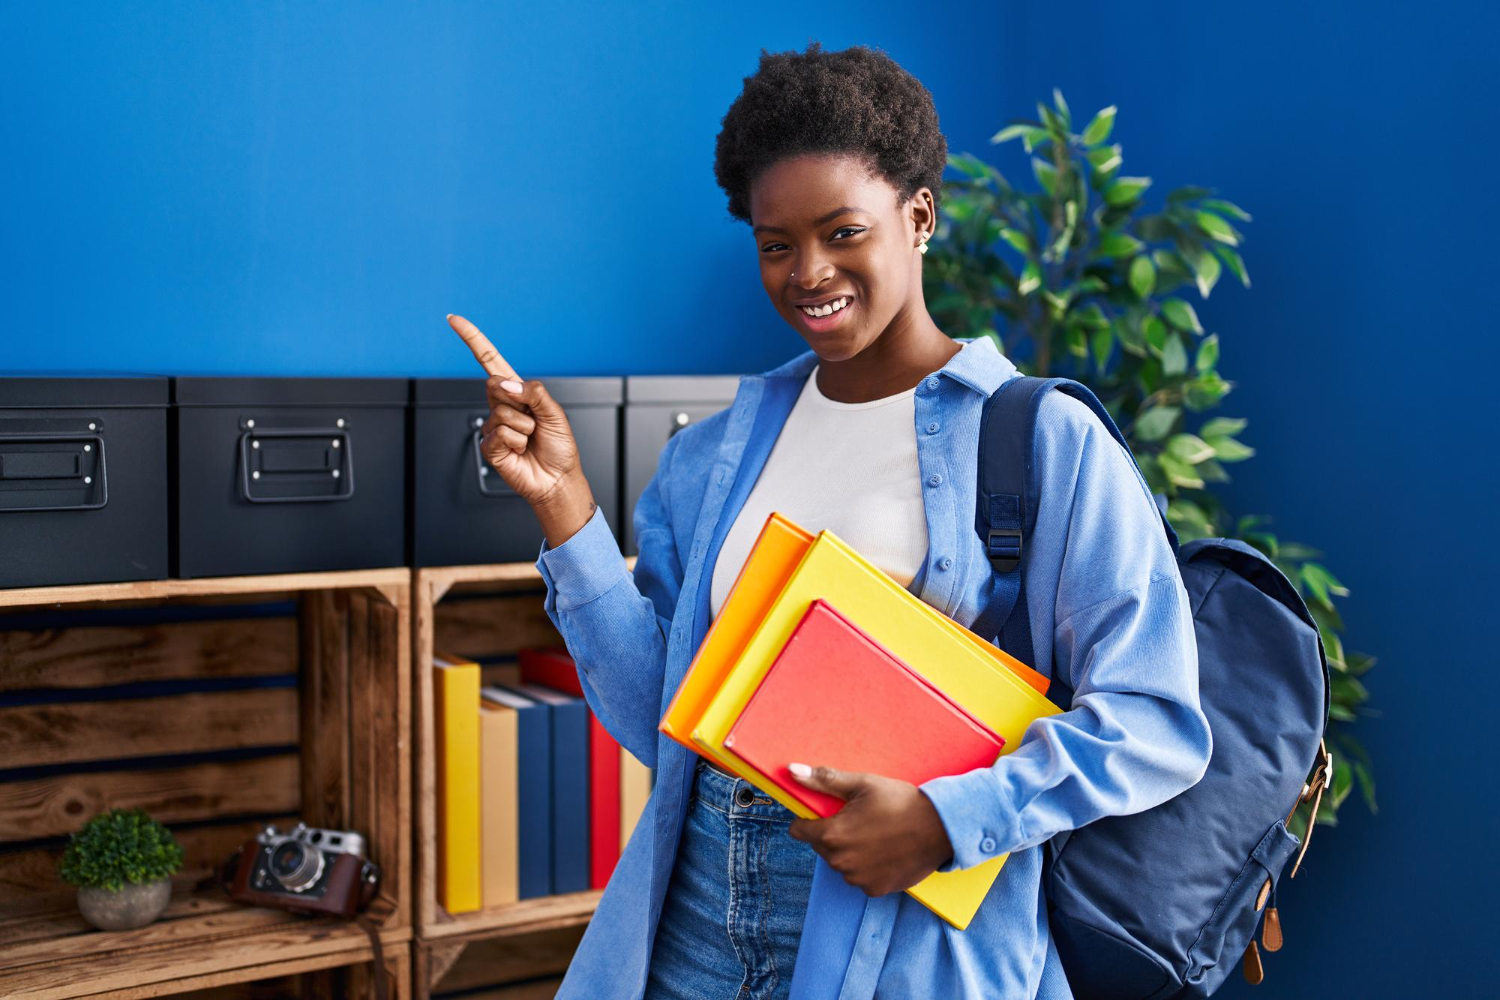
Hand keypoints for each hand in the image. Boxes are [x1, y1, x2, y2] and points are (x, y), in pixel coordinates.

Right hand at [447, 313, 595, 541]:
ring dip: (524, 427)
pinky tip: (520, 449)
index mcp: (518, 392)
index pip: (490, 360)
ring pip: (502, 412)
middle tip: (533, 421)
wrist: (557, 479)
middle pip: (496, 385)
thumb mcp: (555, 413)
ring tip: (530, 438)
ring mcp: (494, 425)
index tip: (454, 320)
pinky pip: (499, 433)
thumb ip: (534, 392)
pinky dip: (516, 442)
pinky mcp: (489, 445)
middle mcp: (503, 405)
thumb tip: (507, 384)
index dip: (472, 339)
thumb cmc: (559, 447)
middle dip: (519, 402)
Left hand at [785, 763, 954, 897]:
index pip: (799, 831)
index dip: (808, 820)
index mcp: (833, 834)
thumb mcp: (862, 784)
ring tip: (875, 834)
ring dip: (849, 852)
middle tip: (859, 820)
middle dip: (832, 834)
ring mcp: (858, 879)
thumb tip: (792, 771)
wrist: (940, 827)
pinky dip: (867, 866)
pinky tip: (885, 851)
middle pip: (821, 847)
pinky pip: (860, 877)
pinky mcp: (875, 890)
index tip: (824, 814)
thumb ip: (824, 780)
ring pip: (841, 863)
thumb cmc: (900, 801)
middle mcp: (841, 862)